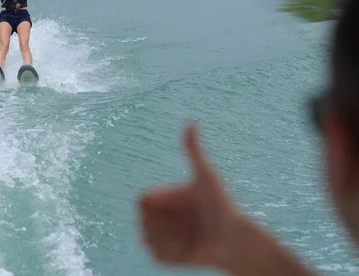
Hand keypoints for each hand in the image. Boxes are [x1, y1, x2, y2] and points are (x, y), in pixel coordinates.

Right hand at [138, 121, 241, 269]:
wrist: (234, 239)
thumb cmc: (222, 204)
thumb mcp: (206, 175)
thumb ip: (194, 150)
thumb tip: (192, 120)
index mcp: (162, 197)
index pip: (142, 199)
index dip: (160, 202)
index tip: (181, 203)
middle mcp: (157, 216)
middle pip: (143, 220)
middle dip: (167, 221)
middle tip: (190, 222)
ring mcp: (158, 237)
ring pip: (148, 238)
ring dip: (170, 238)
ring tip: (190, 235)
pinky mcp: (162, 257)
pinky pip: (156, 255)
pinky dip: (172, 254)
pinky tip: (188, 249)